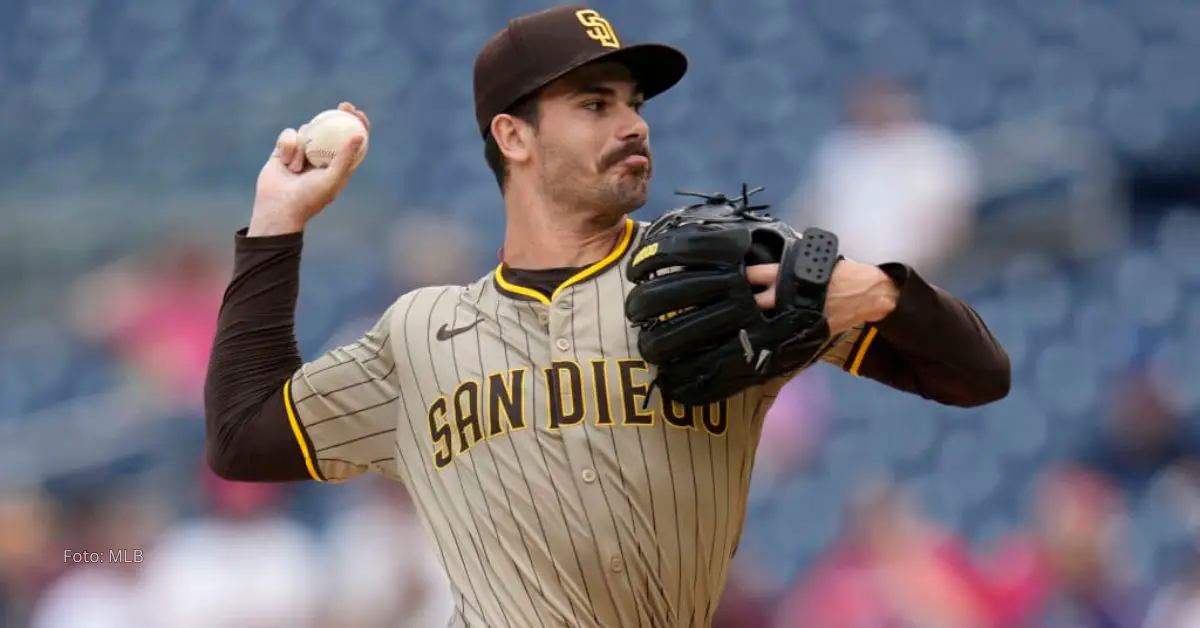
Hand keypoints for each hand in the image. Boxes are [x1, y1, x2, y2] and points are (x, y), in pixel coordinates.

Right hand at [249, 102, 370, 235]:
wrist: (277, 208)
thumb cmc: (308, 198)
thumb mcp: (331, 179)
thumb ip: (345, 158)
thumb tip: (359, 135)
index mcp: (338, 165)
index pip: (352, 142)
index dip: (358, 125)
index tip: (359, 113)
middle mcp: (322, 156)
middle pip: (332, 128)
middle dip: (339, 114)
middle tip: (343, 105)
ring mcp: (302, 152)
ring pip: (308, 130)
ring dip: (303, 144)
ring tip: (297, 168)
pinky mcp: (284, 150)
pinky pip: (288, 134)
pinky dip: (287, 146)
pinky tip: (284, 163)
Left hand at [745, 258, 897, 334]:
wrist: (868, 293)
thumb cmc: (844, 273)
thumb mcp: (816, 261)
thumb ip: (795, 265)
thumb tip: (778, 266)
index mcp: (789, 274)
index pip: (757, 274)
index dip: (744, 277)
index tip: (733, 278)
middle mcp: (787, 295)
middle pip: (755, 302)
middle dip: (745, 303)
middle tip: (736, 303)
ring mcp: (795, 315)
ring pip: (767, 320)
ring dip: (759, 319)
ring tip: (748, 320)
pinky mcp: (806, 329)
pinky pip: (786, 330)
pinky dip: (778, 331)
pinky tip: (772, 331)